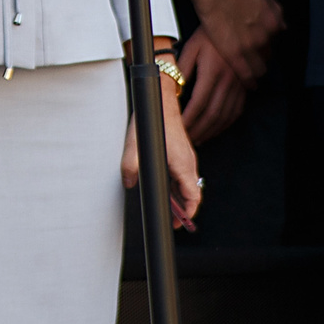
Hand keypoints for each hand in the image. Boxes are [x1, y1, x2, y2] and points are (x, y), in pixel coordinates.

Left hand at [122, 72, 203, 229]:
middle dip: (182, 209)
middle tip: (170, 220)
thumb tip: (130, 184)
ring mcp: (187, 158)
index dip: (187, 213)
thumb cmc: (152, 121)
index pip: (193, 197)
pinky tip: (164, 187)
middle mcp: (188, 163)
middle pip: (191, 194)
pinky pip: (184, 175)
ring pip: (188, 184)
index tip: (179, 223)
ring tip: (166, 207)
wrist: (161, 100)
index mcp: (182, 165)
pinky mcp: (182, 153)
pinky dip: (177, 186)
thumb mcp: (134, 147)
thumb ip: (130, 168)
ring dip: (179, 197)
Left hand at [176, 30, 248, 145]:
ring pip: (225, 115)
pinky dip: (225, 124)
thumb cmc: (210, 35)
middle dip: (199, 130)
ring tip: (199, 139)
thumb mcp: (192, 47)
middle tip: (187, 139)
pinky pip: (236, 111)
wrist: (237, 25)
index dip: (189, 119)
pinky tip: (216, 128)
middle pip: (212, 114)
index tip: (179, 128)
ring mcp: (239, 85)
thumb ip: (183, 68)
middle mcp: (228, 80)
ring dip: (211, 131)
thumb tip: (174, 89)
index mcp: (213, 70)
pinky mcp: (245, 86)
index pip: (199, 102)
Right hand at [185, 0, 282, 84]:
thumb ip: (274, 9)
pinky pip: (246, 74)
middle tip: (252, 61)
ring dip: (256, 72)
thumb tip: (283, 26)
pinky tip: (248, 85)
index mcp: (273, 22)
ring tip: (252, 78)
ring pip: (259, 68)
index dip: (264, 45)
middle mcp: (265, 36)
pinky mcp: (234, 54)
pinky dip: (248, 81)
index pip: (272, 41)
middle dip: (260, 59)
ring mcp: (250, 47)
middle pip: (267, 56)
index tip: (257, 48)